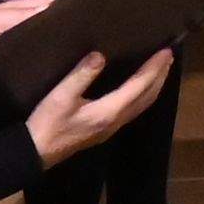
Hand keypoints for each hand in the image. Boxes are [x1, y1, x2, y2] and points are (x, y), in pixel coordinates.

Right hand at [23, 38, 180, 168]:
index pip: (139, 86)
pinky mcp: (104, 129)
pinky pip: (132, 109)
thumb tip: (101, 55)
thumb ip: (82, 75)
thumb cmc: (47, 123)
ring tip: (159, 69)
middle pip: (146, 97)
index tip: (166, 51)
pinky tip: (138, 88)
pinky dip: (142, 95)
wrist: (35, 153)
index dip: (154, 68)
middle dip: (159, 76)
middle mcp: (116, 121)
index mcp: (109, 111)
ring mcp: (111, 127)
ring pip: (141, 105)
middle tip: (168, 56)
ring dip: (153, 86)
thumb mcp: (61, 97)